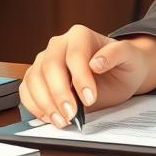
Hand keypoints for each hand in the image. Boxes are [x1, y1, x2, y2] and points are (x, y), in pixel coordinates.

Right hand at [19, 26, 155, 127]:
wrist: (120, 75)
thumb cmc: (125, 63)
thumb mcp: (129, 56)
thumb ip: (116, 54)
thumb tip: (96, 62)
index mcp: (80, 35)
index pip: (75, 55)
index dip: (80, 78)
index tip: (90, 98)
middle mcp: (59, 45)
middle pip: (50, 67)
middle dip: (60, 93)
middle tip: (72, 114)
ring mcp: (45, 61)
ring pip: (34, 80)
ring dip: (46, 103)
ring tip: (63, 120)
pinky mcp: (36, 78)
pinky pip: (26, 91)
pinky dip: (35, 107)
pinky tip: (51, 117)